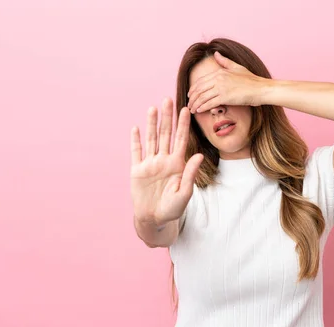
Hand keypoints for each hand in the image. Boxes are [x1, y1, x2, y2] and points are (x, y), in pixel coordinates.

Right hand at [130, 98, 203, 226]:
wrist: (154, 219)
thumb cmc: (172, 209)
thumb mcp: (185, 193)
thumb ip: (190, 173)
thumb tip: (197, 155)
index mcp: (177, 164)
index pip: (181, 140)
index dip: (183, 125)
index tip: (186, 109)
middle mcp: (164, 160)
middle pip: (165, 134)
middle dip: (167, 117)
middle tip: (168, 99)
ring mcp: (150, 164)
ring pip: (151, 139)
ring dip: (152, 124)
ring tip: (153, 108)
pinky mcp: (137, 170)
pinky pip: (136, 152)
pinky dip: (136, 140)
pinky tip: (137, 128)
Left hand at [187, 51, 267, 113]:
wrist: (260, 89)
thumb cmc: (251, 80)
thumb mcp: (237, 67)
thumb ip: (225, 61)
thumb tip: (215, 53)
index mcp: (220, 72)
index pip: (201, 81)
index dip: (193, 89)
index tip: (190, 95)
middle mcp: (218, 79)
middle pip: (199, 89)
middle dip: (192, 97)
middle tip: (188, 104)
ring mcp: (221, 88)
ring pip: (202, 97)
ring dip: (195, 104)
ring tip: (192, 109)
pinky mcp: (225, 97)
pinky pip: (210, 103)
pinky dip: (202, 107)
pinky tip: (199, 111)